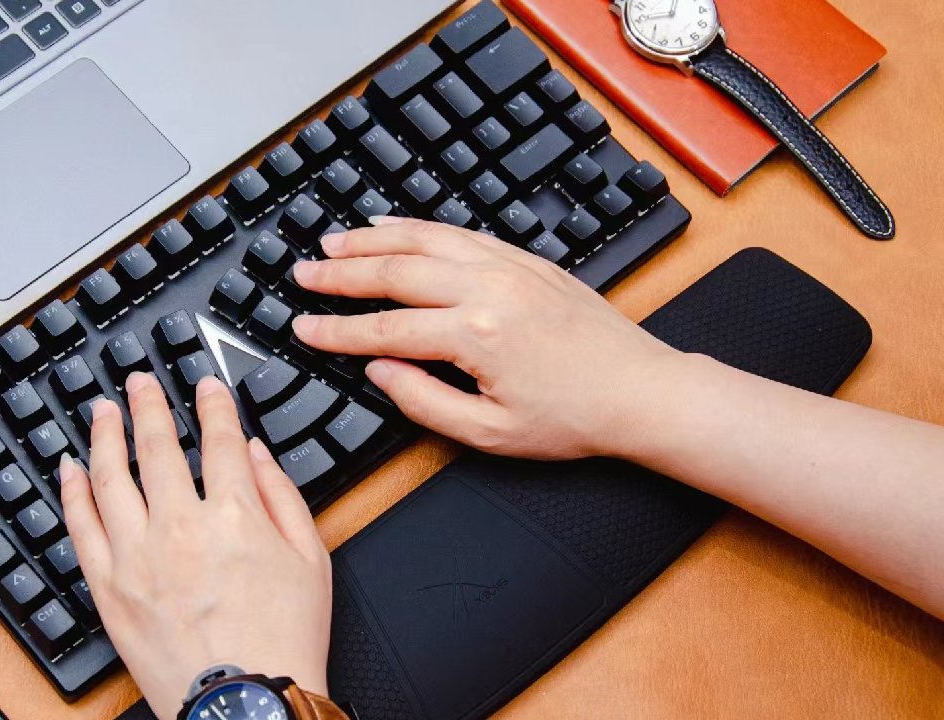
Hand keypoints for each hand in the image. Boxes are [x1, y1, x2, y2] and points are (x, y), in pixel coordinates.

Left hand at [59, 374, 331, 718]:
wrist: (244, 704)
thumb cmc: (282, 640)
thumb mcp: (310, 560)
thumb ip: (282, 497)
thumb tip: (255, 455)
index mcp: (235, 515)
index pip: (220, 439)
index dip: (212, 404)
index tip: (204, 386)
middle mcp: (180, 526)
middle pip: (158, 446)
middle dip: (149, 404)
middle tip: (139, 381)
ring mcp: (138, 556)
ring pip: (112, 477)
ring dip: (106, 434)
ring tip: (103, 410)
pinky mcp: (109, 587)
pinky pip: (82, 526)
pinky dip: (73, 492)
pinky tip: (71, 468)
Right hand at [290, 218, 683, 460]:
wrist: (641, 392)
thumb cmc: (574, 418)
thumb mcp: (489, 433)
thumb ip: (424, 401)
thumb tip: (379, 373)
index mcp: (474, 335)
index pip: (384, 329)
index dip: (336, 331)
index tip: (302, 329)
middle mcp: (487, 288)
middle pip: (395, 271)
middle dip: (340, 273)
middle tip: (302, 274)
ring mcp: (508, 267)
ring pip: (424, 239)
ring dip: (373, 238)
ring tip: (334, 241)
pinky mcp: (525, 260)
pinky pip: (460, 232)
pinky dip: (419, 227)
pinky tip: (395, 227)